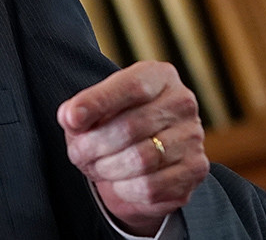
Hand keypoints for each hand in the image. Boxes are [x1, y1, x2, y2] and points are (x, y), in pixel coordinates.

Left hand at [58, 61, 208, 235]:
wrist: (146, 155)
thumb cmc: (113, 122)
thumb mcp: (94, 108)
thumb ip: (79, 109)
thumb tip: (71, 118)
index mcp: (159, 77)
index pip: (131, 86)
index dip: (97, 103)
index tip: (70, 119)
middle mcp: (182, 103)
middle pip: (130, 127)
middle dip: (93, 145)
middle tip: (77, 153)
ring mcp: (193, 137)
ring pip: (141, 160)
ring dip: (107, 168)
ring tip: (94, 167)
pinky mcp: (196, 169)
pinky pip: (152, 186)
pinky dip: (124, 189)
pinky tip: (116, 182)